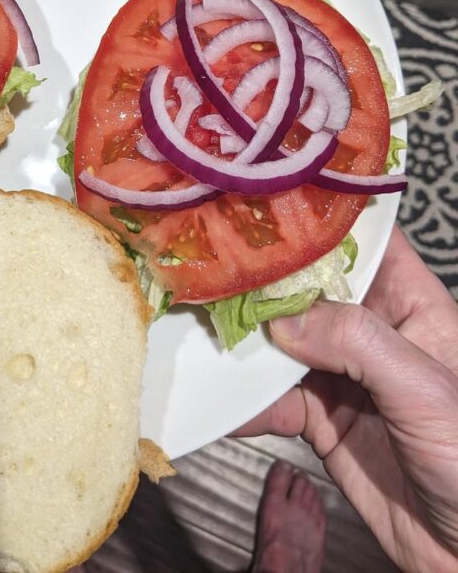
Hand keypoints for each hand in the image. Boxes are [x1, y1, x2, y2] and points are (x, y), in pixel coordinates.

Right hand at [235, 226, 457, 572]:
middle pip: (306, 289)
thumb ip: (357, 344)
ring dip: (243, 343)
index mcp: (410, 304)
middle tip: (209, 270)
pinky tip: (223, 402)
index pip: (362, 239)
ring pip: (280, 343)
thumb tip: (283, 319)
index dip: (315, 216)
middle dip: (260, 281)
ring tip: (201, 334)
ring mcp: (343, 376)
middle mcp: (372, 331)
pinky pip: (272, 401)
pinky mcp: (322, 421)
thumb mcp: (424, 390)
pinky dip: (244, 402)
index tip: (263, 204)